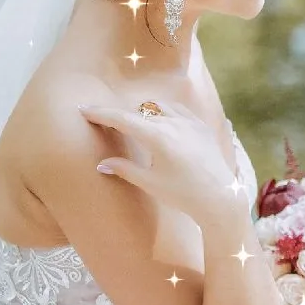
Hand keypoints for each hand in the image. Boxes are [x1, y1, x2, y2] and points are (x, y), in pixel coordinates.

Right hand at [78, 101, 247, 224]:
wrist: (220, 198)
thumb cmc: (183, 194)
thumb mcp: (150, 183)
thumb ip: (125, 169)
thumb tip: (101, 164)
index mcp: (158, 137)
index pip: (122, 119)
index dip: (101, 113)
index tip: (84, 109)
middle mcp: (174, 123)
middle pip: (139, 112)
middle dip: (121, 116)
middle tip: (107, 123)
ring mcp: (190, 122)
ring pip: (159, 106)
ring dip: (145, 112)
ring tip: (137, 126)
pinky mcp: (201, 125)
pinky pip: (178, 110)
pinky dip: (165, 112)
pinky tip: (163, 124)